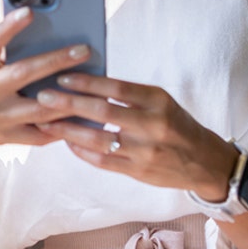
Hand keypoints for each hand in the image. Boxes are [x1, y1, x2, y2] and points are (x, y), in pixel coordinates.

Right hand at [0, 7, 95, 150]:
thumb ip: (0, 51)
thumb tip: (38, 29)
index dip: (9, 26)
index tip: (30, 11)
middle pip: (22, 74)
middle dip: (56, 61)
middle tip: (83, 50)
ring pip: (38, 109)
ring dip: (68, 97)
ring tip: (92, 85)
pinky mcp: (4, 138)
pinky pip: (40, 134)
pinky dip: (62, 125)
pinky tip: (80, 115)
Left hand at [34, 73, 238, 196]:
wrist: (205, 162)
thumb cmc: (177, 125)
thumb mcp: (161, 102)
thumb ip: (130, 95)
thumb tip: (88, 83)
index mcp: (158, 101)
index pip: (116, 87)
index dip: (87, 82)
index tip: (62, 76)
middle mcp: (152, 125)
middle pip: (102, 112)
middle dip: (68, 104)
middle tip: (42, 97)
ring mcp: (145, 151)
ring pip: (98, 139)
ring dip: (68, 130)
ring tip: (45, 122)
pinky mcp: (138, 172)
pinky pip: (103, 160)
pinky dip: (82, 150)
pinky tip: (67, 141)